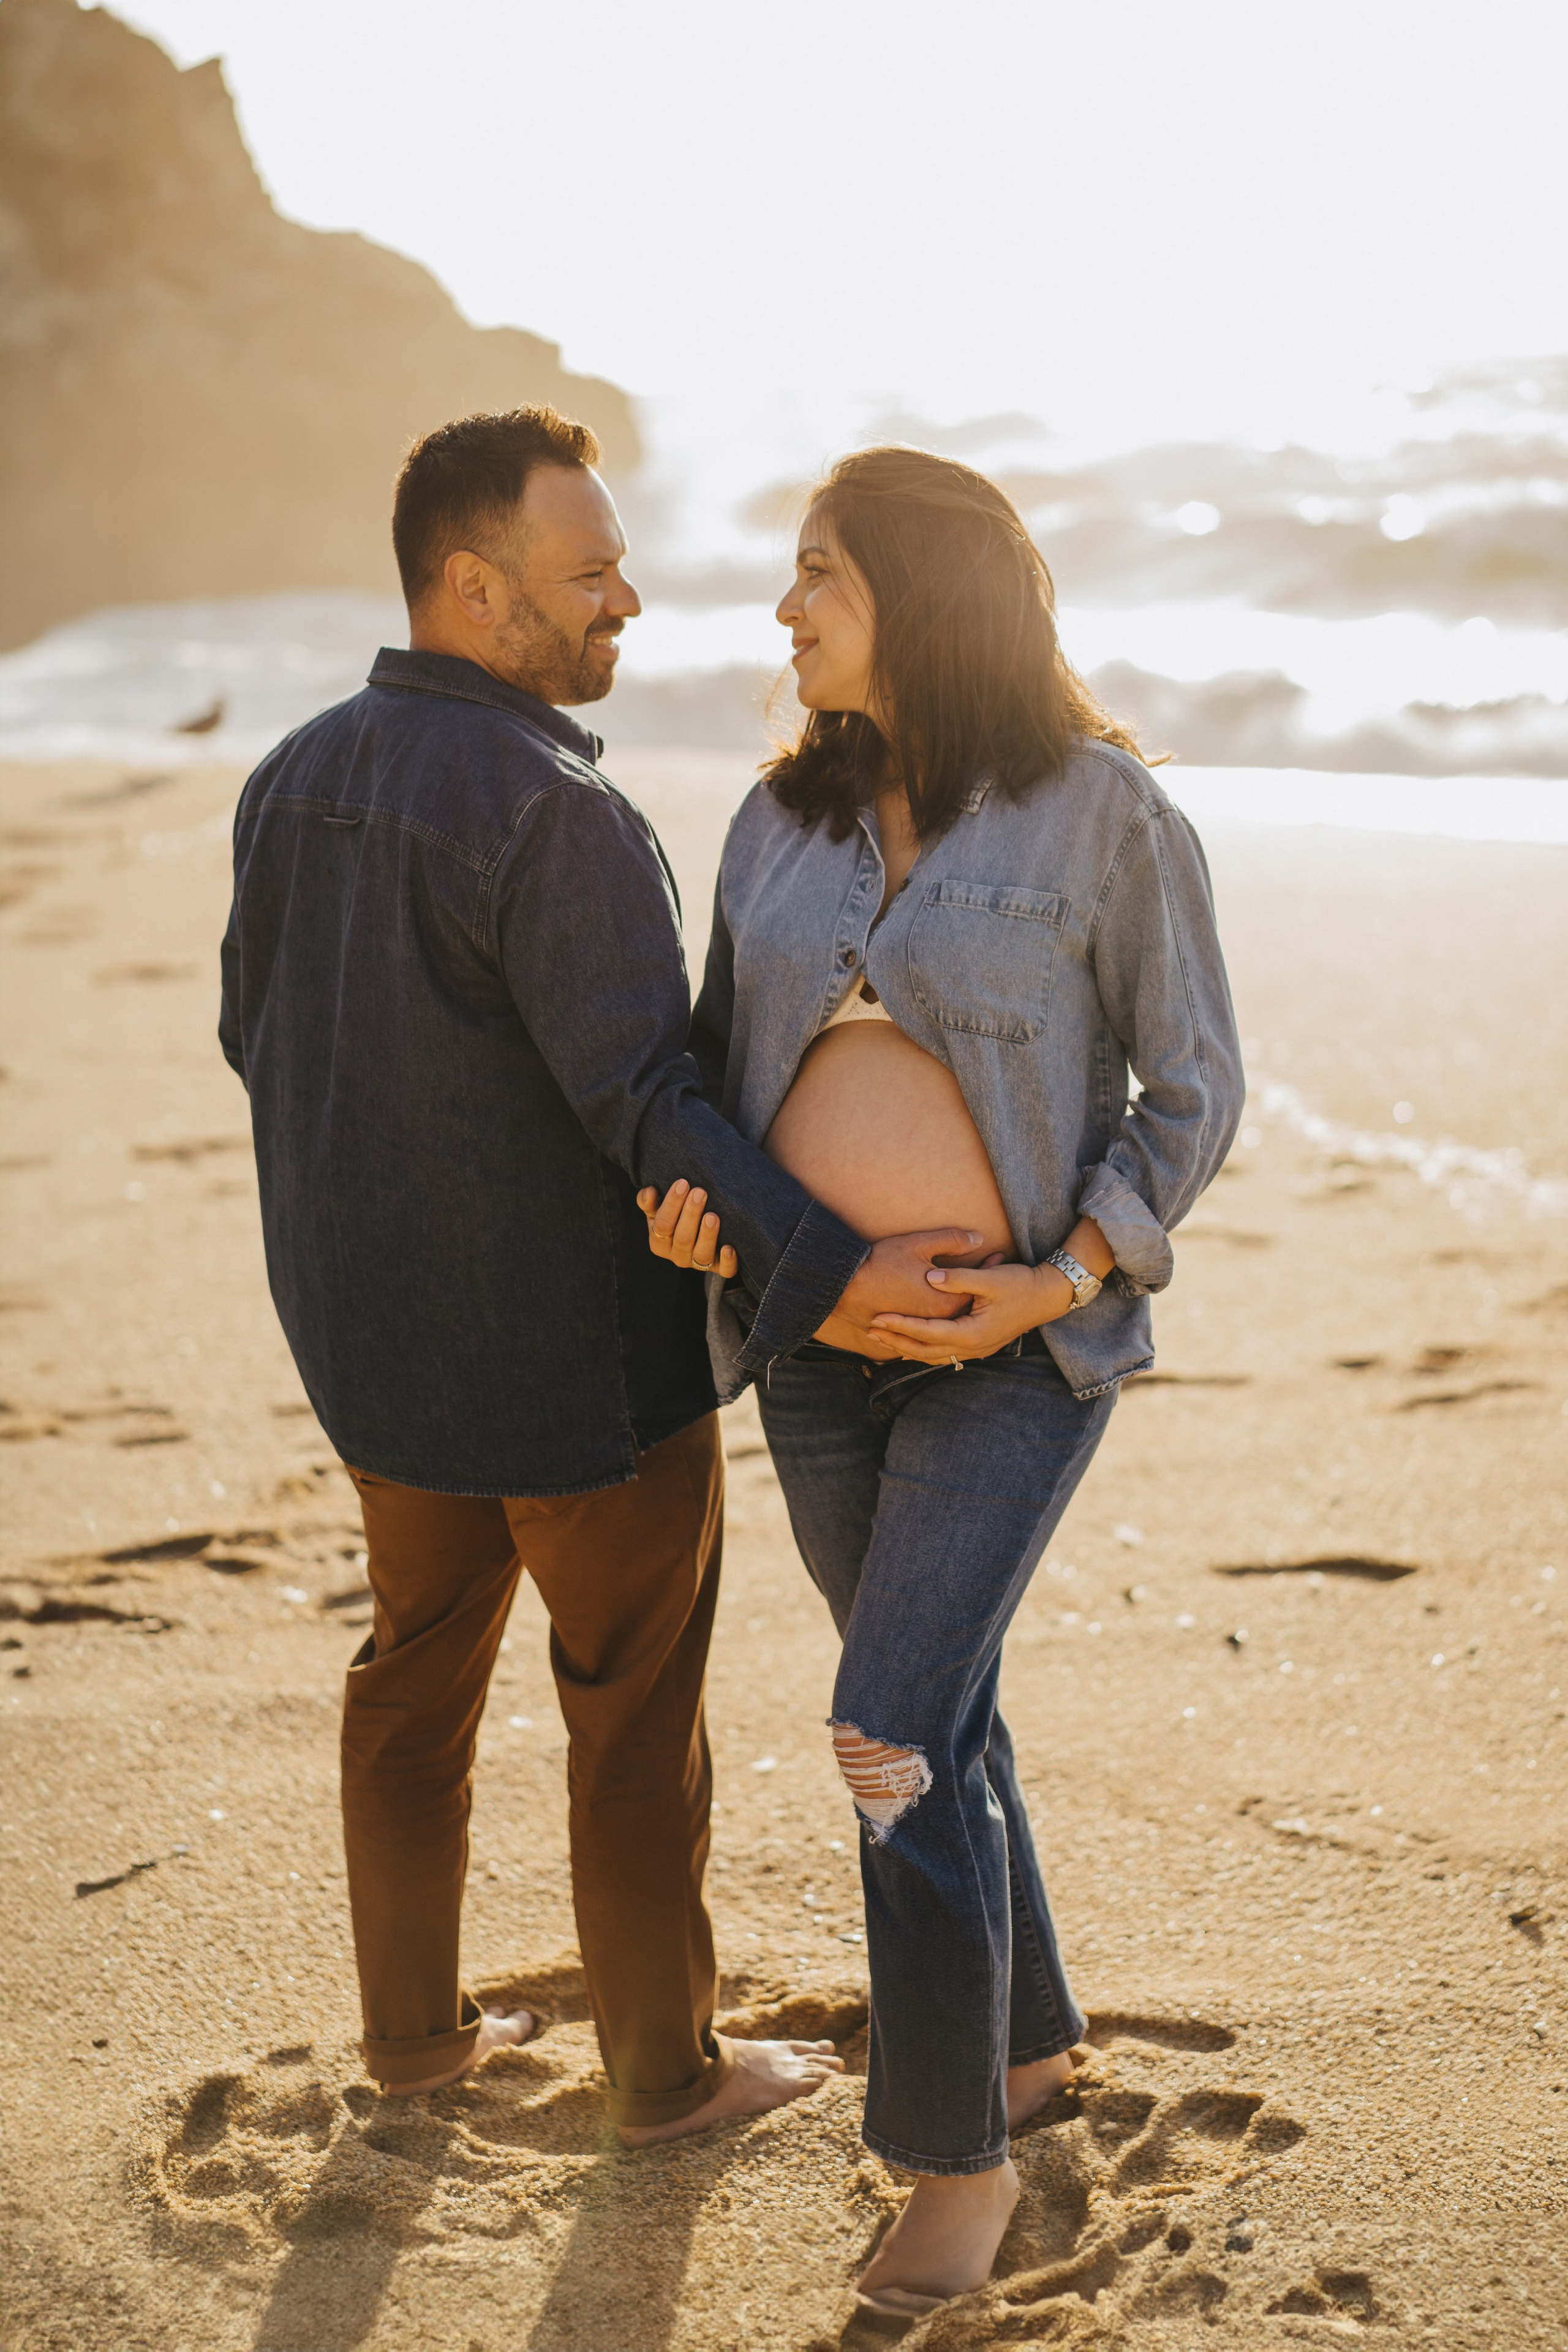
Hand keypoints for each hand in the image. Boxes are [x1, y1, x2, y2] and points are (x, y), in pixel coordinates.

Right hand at [636, 1181, 738, 1277]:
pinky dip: (728, 1261)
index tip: (683, 1183)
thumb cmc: (675, 1217)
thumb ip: (649, 1201)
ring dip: (707, 1235)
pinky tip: (729, 1248)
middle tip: (700, 1192)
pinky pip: (724, 1270)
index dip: (671, 1205)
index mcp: (659, 1243)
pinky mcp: (720, 1268)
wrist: (697, 1233)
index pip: (662, 1226)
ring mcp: (698, 1264)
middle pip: (682, 1239)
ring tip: (712, 1216)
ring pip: (701, 1255)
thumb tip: (649, 1192)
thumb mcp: (658, 1209)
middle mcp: (677, 1256)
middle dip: (691, 1214)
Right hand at [820, 1228, 988, 1354]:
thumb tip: (979, 1238)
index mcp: (945, 1303)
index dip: (989, 1270)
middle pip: (966, 1307)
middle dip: (980, 1289)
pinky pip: (929, 1330)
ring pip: (949, 1322)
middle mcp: (935, 1321)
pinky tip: (945, 1310)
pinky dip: (941, 1321)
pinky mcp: (903, 1332)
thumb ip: (951, 1240)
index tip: (998, 1257)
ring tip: (971, 1292)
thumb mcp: (918, 1244)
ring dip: (961, 1308)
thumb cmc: (881, 1263)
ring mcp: (919, 1329)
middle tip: (992, 1269)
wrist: (844, 1287)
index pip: (977, 1289)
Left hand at [870, 1259, 1073, 1363]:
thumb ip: (959, 1278)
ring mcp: (975, 1350)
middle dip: (897, 1341)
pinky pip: (943, 1352)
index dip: (901, 1326)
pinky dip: (924, 1349)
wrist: (1047, 1297)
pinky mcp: (977, 1345)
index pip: (927, 1333)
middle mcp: (972, 1347)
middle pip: (925, 1351)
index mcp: (973, 1332)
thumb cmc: (1020, 1284)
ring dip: (907, 1347)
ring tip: (883, 1338)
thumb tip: (930, 1276)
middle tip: (870, 1331)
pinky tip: (909, 1344)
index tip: (878, 1318)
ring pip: (933, 1355)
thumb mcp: (990, 1278)